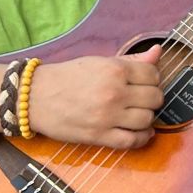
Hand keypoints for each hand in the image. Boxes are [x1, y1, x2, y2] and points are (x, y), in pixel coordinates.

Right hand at [30, 45, 164, 148]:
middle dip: (152, 98)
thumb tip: (158, 51)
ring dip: (147, 117)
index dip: (153, 79)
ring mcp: (107, 116)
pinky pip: (132, 141)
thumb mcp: (100, 61)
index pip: (153, 74)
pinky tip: (142, 132)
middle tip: (143, 99)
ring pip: (147, 119)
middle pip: (155, 98)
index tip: (145, 83)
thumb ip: (132, 60)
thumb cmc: (68, 77)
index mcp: (115, 70)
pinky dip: (142, 138)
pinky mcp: (98, 136)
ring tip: (139, 114)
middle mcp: (114, 92)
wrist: (34, 97)